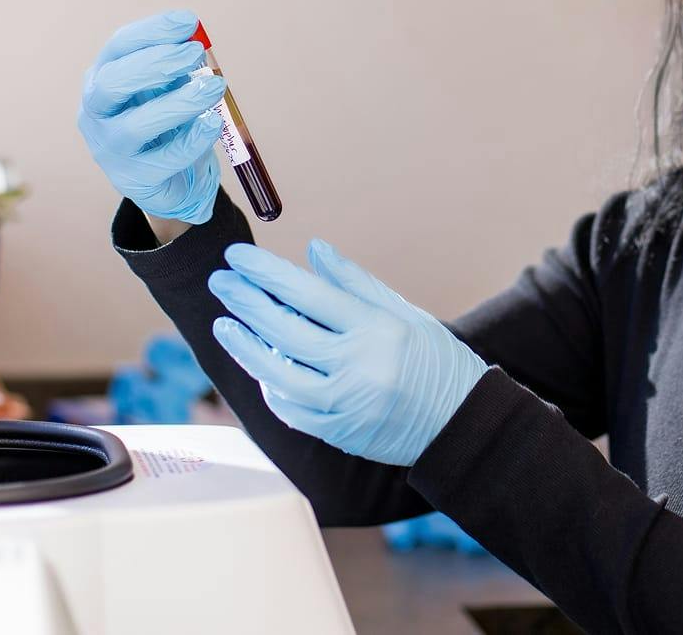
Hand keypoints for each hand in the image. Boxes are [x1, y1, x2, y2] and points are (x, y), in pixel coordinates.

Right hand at [77, 10, 226, 223]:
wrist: (169, 180)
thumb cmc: (166, 123)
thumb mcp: (167, 88)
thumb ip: (177, 68)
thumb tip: (197, 45)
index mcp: (102, 78)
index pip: (118, 48)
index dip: (152, 32)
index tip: (188, 22)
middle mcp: (96, 113)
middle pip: (112, 84)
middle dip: (155, 64)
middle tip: (195, 54)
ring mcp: (111, 149)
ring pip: (136, 125)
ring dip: (179, 103)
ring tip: (213, 89)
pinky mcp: (134, 179)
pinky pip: (164, 159)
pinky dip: (192, 139)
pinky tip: (212, 123)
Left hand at [208, 238, 488, 465]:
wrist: (462, 425)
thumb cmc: (436, 360)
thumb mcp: (404, 313)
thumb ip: (355, 283)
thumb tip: (313, 250)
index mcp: (376, 329)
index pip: (307, 293)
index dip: (266, 272)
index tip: (237, 257)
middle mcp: (358, 366)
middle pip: (283, 329)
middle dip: (245, 301)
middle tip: (220, 281)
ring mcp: (345, 404)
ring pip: (277, 373)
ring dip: (245, 346)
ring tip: (225, 322)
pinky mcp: (338, 433)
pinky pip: (290, 409)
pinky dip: (271, 385)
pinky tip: (260, 364)